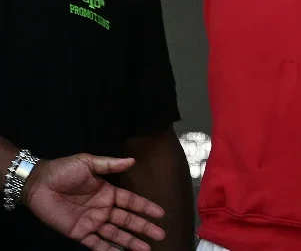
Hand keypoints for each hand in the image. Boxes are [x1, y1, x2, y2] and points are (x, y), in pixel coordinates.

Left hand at [24, 154, 165, 250]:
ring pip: (116, 234)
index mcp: (108, 193)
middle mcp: (103, 209)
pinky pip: (96, 243)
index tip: (161, 214)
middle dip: (144, 228)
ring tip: (146, 249)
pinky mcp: (79, 232)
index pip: (132, 202)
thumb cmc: (63, 170)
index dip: (146, 207)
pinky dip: (108, 249)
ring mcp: (92, 222)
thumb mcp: (88, 163)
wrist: (38, 184)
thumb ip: (110, 164)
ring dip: (131, 241)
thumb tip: (133, 161)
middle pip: (128, 220)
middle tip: (160, 235)